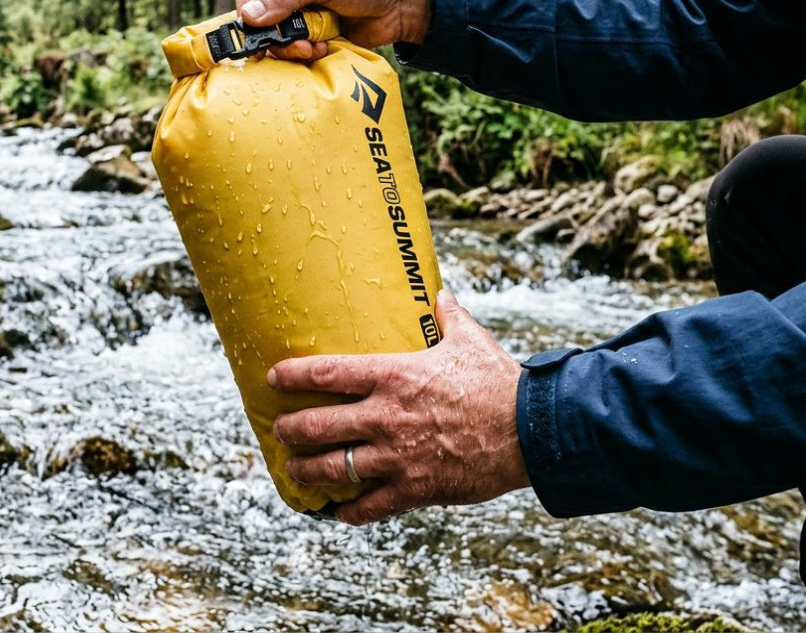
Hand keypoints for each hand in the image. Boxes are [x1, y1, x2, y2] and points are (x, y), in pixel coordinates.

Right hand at [235, 0, 432, 60]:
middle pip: (262, 25)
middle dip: (276, 39)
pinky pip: (299, 51)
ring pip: (279, 42)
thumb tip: (248, 16)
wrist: (404, 1)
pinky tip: (325, 48)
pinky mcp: (317, 35)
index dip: (252, 18)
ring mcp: (303, 15)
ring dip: (294, 49)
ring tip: (315, 46)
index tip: (264, 34)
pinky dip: (308, 54)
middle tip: (299, 44)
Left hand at [269, 289, 528, 524]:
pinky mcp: (415, 488)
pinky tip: (336, 512)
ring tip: (294, 470)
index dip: (293, 376)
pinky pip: (370, 506)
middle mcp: (386, 417)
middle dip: (290, 430)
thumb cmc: (500, 383)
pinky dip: (348, 511)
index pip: (327, 373)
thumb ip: (450, 318)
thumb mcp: (471, 341)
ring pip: (333, 468)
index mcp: (394, 376)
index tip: (273, 377)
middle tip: (280, 430)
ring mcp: (397, 456)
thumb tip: (442, 295)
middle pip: (317, 425)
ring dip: (307, 470)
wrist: (532, 431)